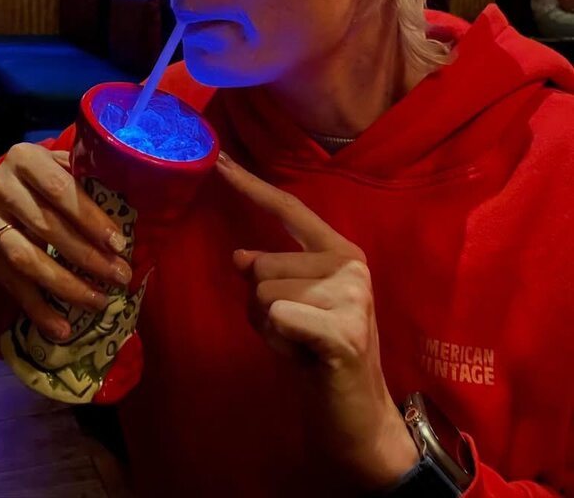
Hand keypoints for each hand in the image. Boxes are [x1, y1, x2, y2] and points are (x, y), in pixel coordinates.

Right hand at [0, 143, 132, 341]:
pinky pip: (11, 285)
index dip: (91, 219)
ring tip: (98, 302)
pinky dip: (38, 310)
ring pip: (26, 260)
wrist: (0, 188)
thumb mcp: (62, 166)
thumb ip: (87, 180)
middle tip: (118, 277)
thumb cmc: (46, 177)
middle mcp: (0, 186)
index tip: (119, 244)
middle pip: (46, 227)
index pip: (60, 190)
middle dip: (87, 256)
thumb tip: (131, 211)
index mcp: (25, 158)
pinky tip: (62, 329)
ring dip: (66, 286)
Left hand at [216, 152, 417, 491]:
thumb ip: (272, 271)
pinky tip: (305, 358)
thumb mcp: (291, 304)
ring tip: (301, 345)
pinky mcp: (342, 330)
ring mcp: (351, 297)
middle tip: (295, 333)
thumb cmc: (318, 355)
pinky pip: (275, 317)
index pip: (289, 209)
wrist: (357, 417)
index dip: (251, 185)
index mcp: (341, 252)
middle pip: (261, 265)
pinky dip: (277, 342)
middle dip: (261, 305)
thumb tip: (240, 256)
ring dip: (268, 328)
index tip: (219, 159)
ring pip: (262, 294)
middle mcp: (350, 265)